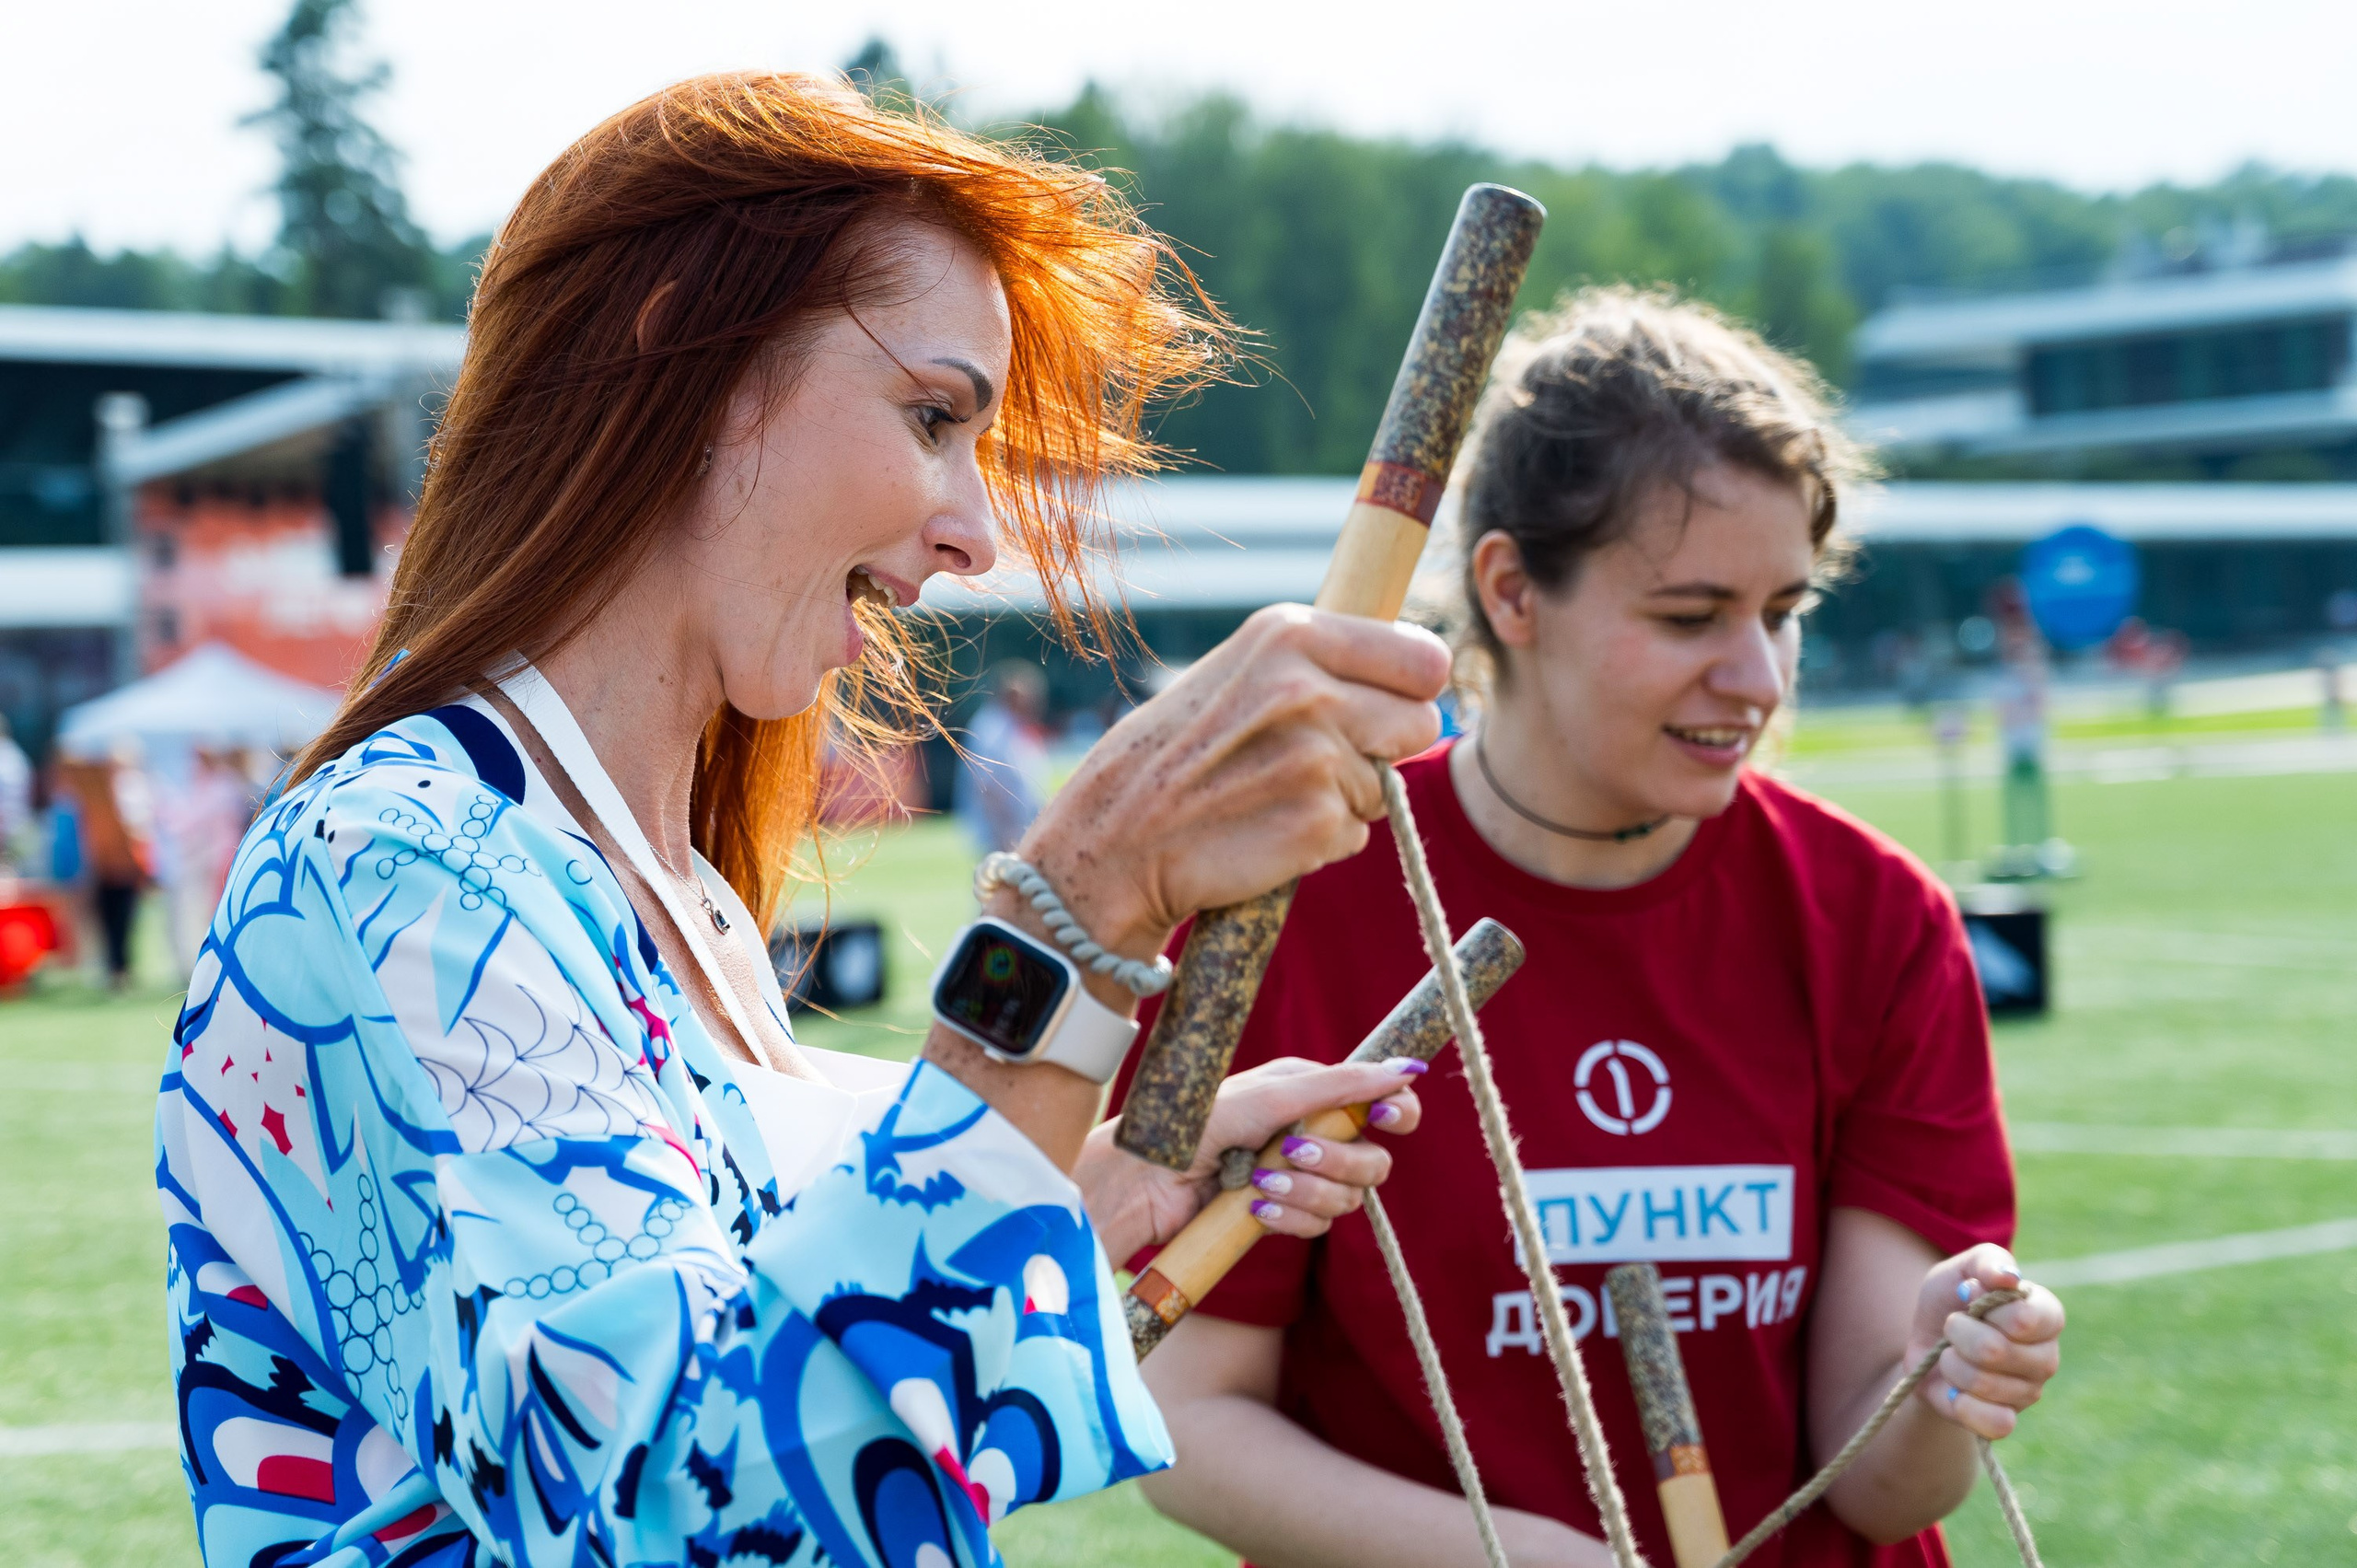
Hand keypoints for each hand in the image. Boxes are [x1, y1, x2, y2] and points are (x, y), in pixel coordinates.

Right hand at [1016, 606, 1448, 962]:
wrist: (1113, 842)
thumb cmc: (1173, 755)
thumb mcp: (1237, 672)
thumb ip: (1317, 662)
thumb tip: (1418, 668)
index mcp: (1289, 633)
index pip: (1424, 658)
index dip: (1413, 689)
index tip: (1391, 703)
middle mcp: (1308, 686)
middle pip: (1422, 721)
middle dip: (1387, 746)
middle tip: (1324, 759)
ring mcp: (1317, 756)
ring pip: (1390, 783)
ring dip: (1349, 796)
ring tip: (1275, 792)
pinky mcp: (1319, 820)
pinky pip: (1360, 832)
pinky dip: (1323, 839)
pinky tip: (1267, 828)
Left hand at [1077, 1055, 1424, 1263]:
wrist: (1147, 1181)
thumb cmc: (1198, 1125)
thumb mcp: (1271, 1097)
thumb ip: (1342, 1086)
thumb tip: (1406, 1070)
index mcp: (1311, 1091)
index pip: (1382, 1102)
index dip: (1397, 1113)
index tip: (1386, 1119)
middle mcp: (1310, 1132)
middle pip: (1372, 1160)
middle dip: (1337, 1162)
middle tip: (1291, 1153)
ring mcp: (1298, 1176)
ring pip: (1347, 1199)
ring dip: (1305, 1193)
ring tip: (1258, 1182)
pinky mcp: (1282, 1213)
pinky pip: (1317, 1225)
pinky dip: (1289, 1217)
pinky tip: (1253, 1208)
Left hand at [1908, 1242, 2064, 1439]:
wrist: (1925, 1342)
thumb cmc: (1950, 1300)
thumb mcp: (1960, 1268)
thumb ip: (1987, 1261)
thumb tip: (2009, 1277)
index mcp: (2046, 1314)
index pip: (2023, 1318)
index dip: (1984, 1307)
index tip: (1967, 1296)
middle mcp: (2046, 1355)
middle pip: (1996, 1351)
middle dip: (1957, 1334)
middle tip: (1952, 1328)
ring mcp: (2030, 1391)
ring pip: (1985, 1384)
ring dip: (1951, 1364)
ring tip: (1951, 1355)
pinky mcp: (2009, 1420)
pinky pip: (1995, 1423)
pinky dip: (1963, 1405)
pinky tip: (1954, 1391)